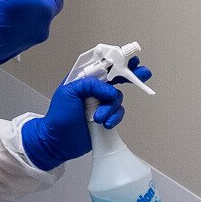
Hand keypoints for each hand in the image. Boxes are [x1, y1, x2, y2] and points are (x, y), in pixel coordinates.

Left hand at [19, 57, 153, 170]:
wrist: (58, 141)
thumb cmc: (58, 115)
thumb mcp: (69, 92)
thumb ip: (90, 84)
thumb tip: (111, 90)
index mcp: (84, 78)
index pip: (103, 64)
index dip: (117, 60)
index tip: (130, 60)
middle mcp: (95, 89)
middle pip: (118, 78)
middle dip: (131, 75)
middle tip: (143, 73)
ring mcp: (101, 103)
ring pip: (118, 98)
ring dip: (111, 108)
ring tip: (98, 117)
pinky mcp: (107, 117)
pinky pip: (119, 113)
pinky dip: (114, 118)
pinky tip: (105, 124)